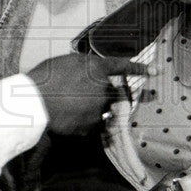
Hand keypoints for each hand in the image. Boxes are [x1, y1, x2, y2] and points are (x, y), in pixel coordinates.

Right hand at [27, 54, 151, 135]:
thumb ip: (82, 66)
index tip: (156, 71)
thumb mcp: (65, 63)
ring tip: (76, 107)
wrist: (34, 103)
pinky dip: (83, 121)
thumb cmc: (45, 78)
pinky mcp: (89, 127)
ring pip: (104, 110)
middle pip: (119, 94)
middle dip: (125, 95)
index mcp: (97, 69)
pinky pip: (91, 124)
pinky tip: (68, 117)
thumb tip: (89, 70)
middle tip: (131, 96)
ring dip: (97, 109)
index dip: (140, 68)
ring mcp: (98, 110)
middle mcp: (103, 90)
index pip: (123, 66)